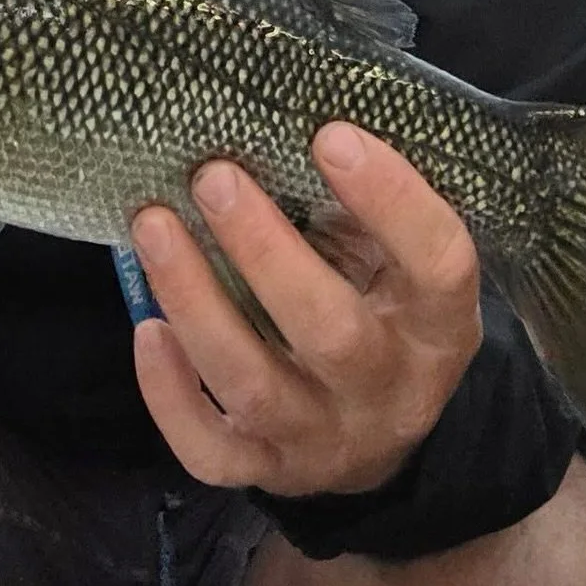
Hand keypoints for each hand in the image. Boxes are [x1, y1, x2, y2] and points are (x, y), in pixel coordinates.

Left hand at [130, 124, 481, 496]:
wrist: (383, 437)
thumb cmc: (382, 310)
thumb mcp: (400, 264)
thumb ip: (362, 209)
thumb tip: (280, 115)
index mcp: (437, 324)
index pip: (438, 263)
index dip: (392, 199)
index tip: (330, 134)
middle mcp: (388, 390)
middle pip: (331, 332)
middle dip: (264, 249)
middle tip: (214, 175)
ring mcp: (324, 438)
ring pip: (256, 385)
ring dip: (197, 301)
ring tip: (153, 224)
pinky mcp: (268, 470)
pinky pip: (213, 451)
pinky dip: (172, 396)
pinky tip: (147, 329)